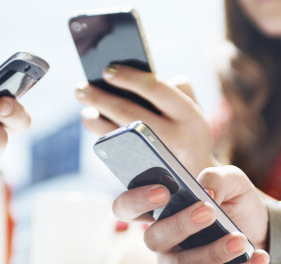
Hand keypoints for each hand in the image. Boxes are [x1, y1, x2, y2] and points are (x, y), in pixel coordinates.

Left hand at [75, 65, 213, 175]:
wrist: (198, 177)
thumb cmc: (188, 134)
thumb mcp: (192, 109)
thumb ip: (176, 88)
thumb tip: (137, 76)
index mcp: (189, 113)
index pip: (155, 87)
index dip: (128, 76)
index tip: (107, 69)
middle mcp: (177, 136)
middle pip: (129, 111)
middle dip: (100, 97)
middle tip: (81, 88)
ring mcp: (160, 158)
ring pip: (118, 133)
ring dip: (95, 118)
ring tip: (85, 108)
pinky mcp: (146, 173)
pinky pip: (117, 152)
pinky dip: (102, 136)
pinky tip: (94, 124)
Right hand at [112, 165, 269, 263]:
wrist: (263, 233)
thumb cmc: (236, 205)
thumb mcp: (232, 182)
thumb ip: (218, 178)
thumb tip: (206, 192)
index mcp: (159, 211)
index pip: (127, 206)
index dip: (136, 200)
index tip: (162, 192)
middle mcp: (161, 241)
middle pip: (154, 239)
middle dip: (179, 225)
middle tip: (208, 211)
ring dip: (213, 252)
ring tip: (240, 239)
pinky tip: (258, 256)